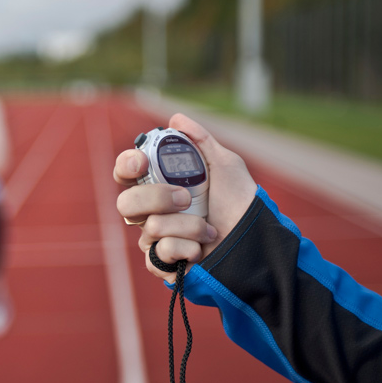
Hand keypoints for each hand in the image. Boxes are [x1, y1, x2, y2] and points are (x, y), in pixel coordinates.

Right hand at [114, 113, 256, 281]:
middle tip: (185, 199)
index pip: (125, 173)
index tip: (142, 162)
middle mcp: (150, 211)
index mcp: (158, 184)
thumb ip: (200, 140)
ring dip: (188, 226)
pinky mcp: (161, 264)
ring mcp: (154, 238)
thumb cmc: (239, 203)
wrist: (256, 242)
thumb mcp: (225, 165)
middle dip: (157, 198)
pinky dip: (186, 248)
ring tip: (209, 229)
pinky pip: (159, 253)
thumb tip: (176, 118)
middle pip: (125, 203)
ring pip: (150, 227)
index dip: (126, 165)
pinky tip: (200, 250)